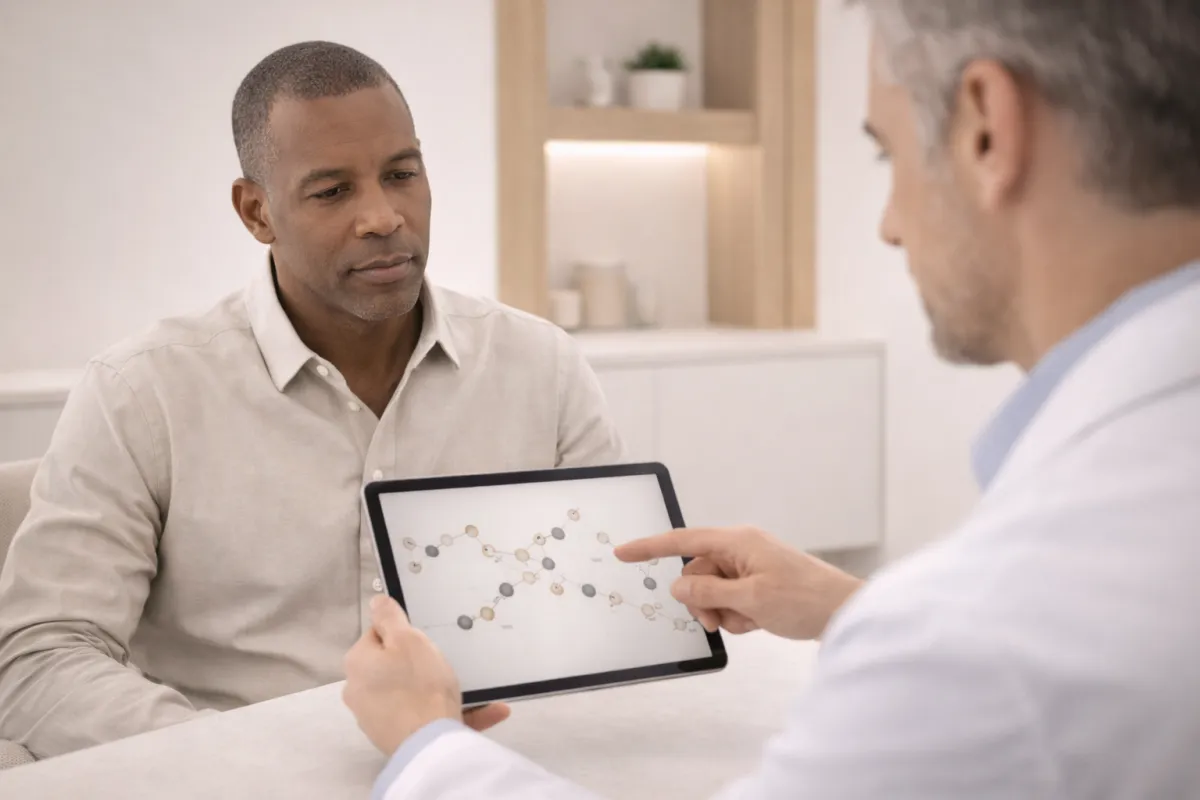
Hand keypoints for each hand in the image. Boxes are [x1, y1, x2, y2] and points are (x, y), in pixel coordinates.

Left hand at [342, 595, 511, 755]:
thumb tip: (375, 601)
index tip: (424, 641)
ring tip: (475, 689)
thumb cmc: (420, 685)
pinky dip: (450, 712)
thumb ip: (389, 617)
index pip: (378, 634)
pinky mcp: (396, 737)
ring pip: (411, 692)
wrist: (431, 744)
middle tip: (443, 663)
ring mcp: (375, 718)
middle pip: (393, 664)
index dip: (403, 633)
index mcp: (358, 662)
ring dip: (439, 689)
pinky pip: (425, 717)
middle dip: (419, 663)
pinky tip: (487, 709)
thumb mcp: (409, 640)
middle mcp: (359, 690)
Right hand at [615, 526, 862, 640]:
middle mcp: (741, 549)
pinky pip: (731, 599)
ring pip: (712, 590)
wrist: (845, 612)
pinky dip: (737, 615)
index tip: (623, 553)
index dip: (650, 547)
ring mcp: (751, 567)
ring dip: (722, 611)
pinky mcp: (760, 584)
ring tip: (747, 621)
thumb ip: (708, 592)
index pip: (683, 541)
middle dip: (701, 600)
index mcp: (737, 541)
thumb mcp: (749, 599)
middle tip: (717, 620)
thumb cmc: (805, 599)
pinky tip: (757, 622)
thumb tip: (677, 587)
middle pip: (697, 573)